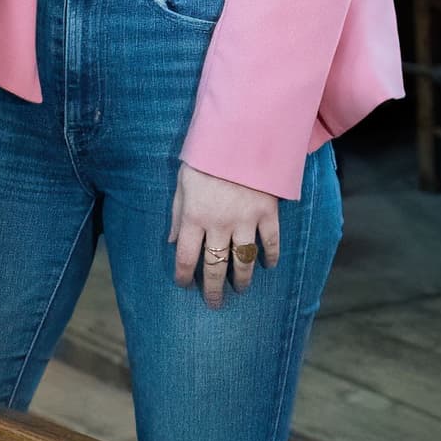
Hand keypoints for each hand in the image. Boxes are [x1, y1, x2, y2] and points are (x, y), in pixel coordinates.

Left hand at [169, 162, 281, 309]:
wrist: (241, 136)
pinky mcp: (267, 213)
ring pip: (243, 261)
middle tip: (214, 304)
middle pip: (214, 267)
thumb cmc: (207, 158)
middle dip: (213, 289)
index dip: (183, 276)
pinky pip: (270, 242)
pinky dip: (270, 257)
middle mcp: (218, 225)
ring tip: (240, 290)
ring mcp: (245, 221)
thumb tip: (170, 240)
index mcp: (194, 217)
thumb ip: (177, 213)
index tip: (185, 285)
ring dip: (242, 280)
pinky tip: (267, 266)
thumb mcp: (182, 181)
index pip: (184, 257)